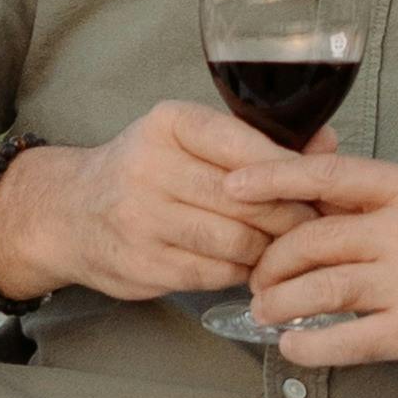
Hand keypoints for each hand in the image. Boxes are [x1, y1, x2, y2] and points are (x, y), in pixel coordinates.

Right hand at [13, 104, 306, 310]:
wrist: (69, 212)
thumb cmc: (144, 170)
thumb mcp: (190, 138)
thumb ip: (257, 140)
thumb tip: (328, 145)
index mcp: (169, 124)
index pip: (246, 146)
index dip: (291, 172)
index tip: (318, 186)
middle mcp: (150, 168)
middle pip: (248, 199)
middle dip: (291, 215)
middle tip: (315, 223)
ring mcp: (142, 220)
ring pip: (236, 241)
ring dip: (269, 249)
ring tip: (284, 246)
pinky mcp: (143, 266)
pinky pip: (215, 274)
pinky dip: (241, 271)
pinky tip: (248, 264)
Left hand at [236, 153, 397, 377]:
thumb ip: (376, 203)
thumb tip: (308, 204)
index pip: (327, 175)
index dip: (272, 179)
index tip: (231, 187)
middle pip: (311, 240)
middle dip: (271, 263)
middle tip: (259, 280)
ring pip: (318, 288)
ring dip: (279, 303)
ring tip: (266, 311)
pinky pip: (343, 339)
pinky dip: (307, 345)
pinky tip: (293, 346)